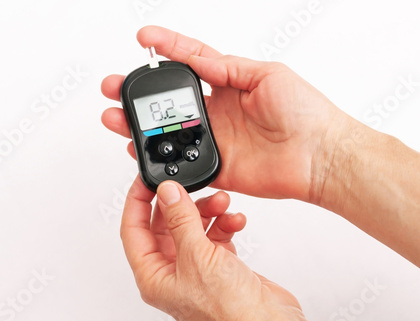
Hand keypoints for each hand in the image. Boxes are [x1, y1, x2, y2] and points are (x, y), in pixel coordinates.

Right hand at [102, 26, 344, 201]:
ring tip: (114, 118)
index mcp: (228, 85)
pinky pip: (181, 164)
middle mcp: (217, 112)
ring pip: (168, 133)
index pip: (190, 63)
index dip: (166, 49)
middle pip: (169, 102)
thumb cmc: (304, 111)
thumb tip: (196, 58)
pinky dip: (159, 159)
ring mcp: (214, 140)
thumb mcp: (266, 74)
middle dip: (139, 94)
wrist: (320, 156)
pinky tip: (139, 150)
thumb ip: (227, 67)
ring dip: (139, 126)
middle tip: (115, 88)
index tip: (144, 40)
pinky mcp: (215, 166)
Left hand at [121, 176, 314, 320]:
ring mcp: (195, 268)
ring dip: (206, 211)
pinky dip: (223, 223)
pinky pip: (213, 234)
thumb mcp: (197, 257)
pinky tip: (234, 220)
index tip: (144, 180)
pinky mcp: (218, 265)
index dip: (136, 202)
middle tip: (189, 186)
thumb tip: (167, 192)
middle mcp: (172, 272)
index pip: (133, 230)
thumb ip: (180, 220)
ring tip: (221, 202)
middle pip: (165, 225)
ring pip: (191, 227)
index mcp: (154, 276)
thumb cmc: (230, 311)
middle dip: (180, 204)